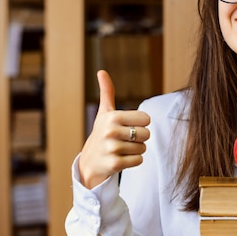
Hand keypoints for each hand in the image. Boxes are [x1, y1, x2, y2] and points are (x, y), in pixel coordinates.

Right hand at [79, 70, 150, 188]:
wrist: (89, 162)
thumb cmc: (101, 133)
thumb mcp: (104, 113)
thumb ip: (107, 92)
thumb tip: (101, 71)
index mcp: (112, 117)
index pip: (146, 119)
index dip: (140, 124)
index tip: (128, 127)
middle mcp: (111, 131)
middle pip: (147, 134)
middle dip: (139, 138)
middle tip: (125, 140)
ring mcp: (112, 148)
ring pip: (143, 148)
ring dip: (136, 150)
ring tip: (121, 150)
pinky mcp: (114, 164)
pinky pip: (139, 160)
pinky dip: (134, 161)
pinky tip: (121, 159)